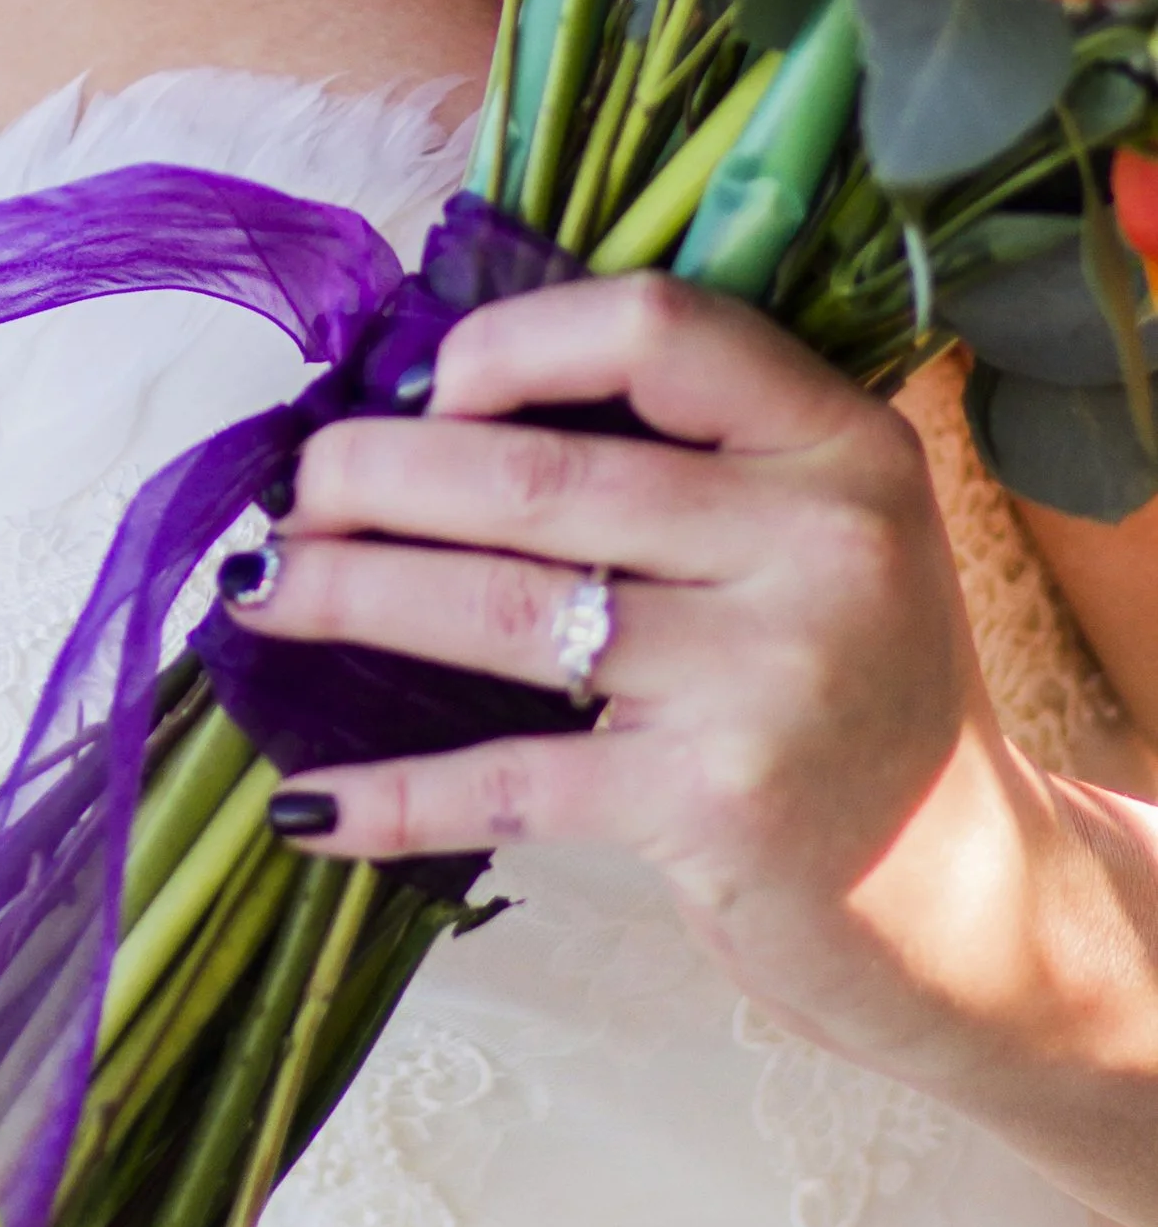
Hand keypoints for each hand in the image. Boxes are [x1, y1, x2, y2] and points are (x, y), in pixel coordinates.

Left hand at [226, 273, 1018, 1059]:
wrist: (968, 900)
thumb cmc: (844, 679)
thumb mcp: (808, 528)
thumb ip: (675, 454)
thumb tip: (420, 407)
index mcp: (836, 441)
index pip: (653, 327)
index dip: (509, 346)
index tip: (423, 390)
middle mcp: (819, 543)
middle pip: (539, 479)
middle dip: (373, 478)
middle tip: (288, 498)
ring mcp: (769, 679)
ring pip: (503, 611)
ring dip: (349, 598)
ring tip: (258, 596)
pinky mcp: (716, 807)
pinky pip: (513, 778)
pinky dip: (395, 790)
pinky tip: (306, 799)